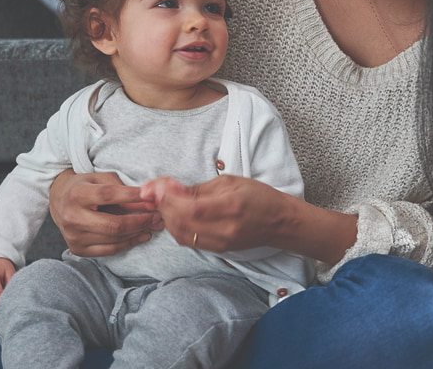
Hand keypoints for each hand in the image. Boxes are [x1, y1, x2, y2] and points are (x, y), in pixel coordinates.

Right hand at [49, 170, 163, 256]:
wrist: (60, 200)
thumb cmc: (86, 186)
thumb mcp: (102, 179)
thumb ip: (123, 188)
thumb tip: (149, 200)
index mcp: (77, 194)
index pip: (109, 195)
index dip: (132, 196)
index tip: (152, 196)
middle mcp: (72, 217)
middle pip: (113, 224)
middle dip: (140, 221)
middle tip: (158, 216)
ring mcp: (74, 236)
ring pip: (114, 239)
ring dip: (139, 232)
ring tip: (155, 224)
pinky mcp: (78, 249)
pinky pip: (110, 249)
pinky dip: (129, 242)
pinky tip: (143, 234)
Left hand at [141, 175, 358, 263]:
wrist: (279, 222)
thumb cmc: (258, 195)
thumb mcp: (230, 182)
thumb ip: (199, 189)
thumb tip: (169, 189)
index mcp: (230, 206)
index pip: (189, 207)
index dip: (167, 198)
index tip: (155, 187)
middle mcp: (223, 229)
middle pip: (180, 222)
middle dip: (162, 206)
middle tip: (153, 191)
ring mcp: (220, 243)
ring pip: (180, 234)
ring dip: (166, 217)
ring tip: (162, 201)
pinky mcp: (217, 250)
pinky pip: (188, 241)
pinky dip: (175, 227)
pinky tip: (174, 215)